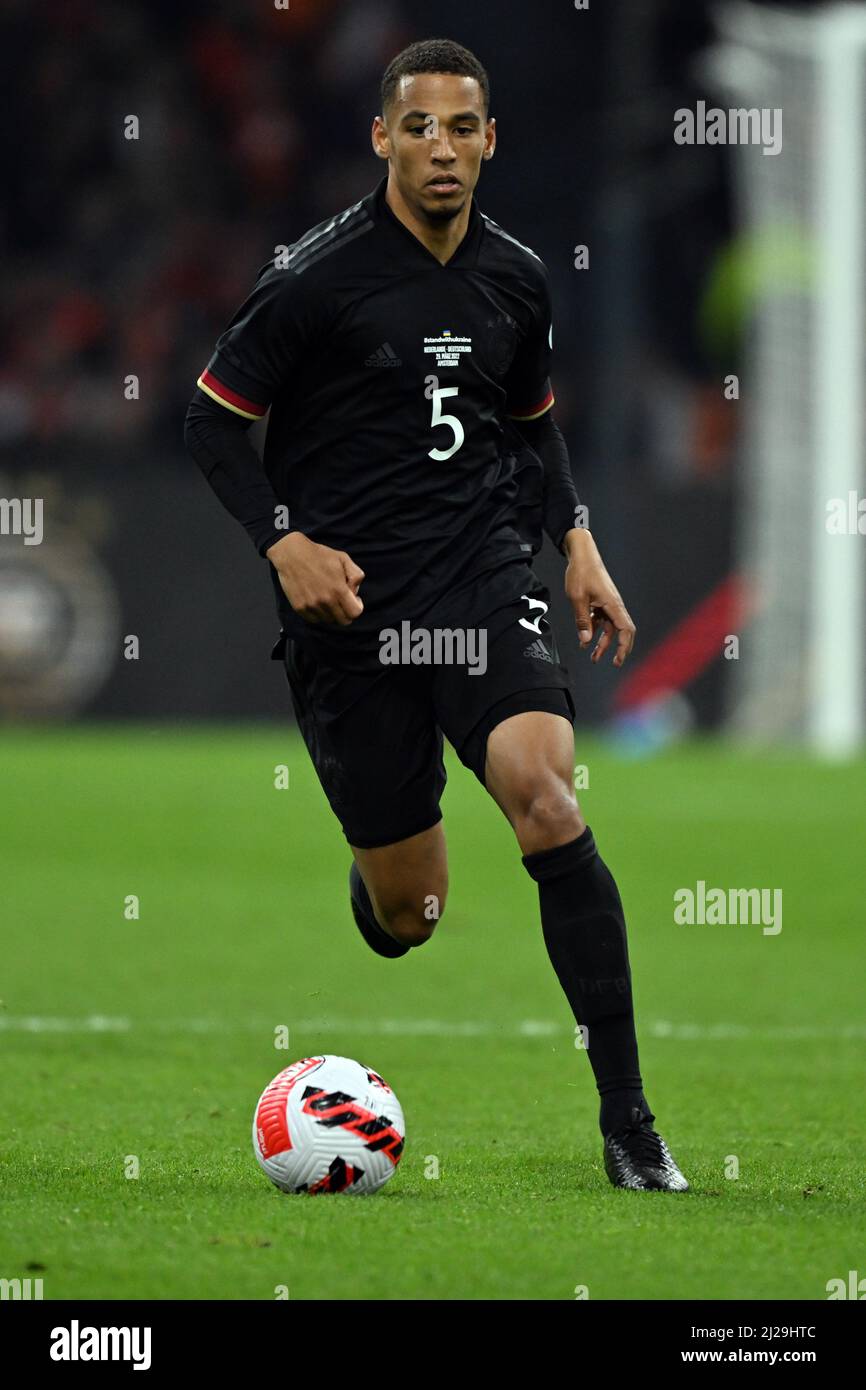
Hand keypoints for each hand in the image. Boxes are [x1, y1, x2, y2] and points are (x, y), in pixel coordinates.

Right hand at [266, 532, 363, 625]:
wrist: (292, 554)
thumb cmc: (319, 555)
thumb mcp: (344, 558)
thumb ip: (356, 575)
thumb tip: (355, 592)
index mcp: (339, 590)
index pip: (355, 613)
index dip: (357, 607)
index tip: (353, 599)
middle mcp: (325, 601)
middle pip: (343, 621)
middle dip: (346, 612)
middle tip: (341, 601)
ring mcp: (311, 606)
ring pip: (328, 620)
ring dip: (331, 612)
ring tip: (327, 598)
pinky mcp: (299, 607)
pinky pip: (314, 619)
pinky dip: (317, 613)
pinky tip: (316, 601)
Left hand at [562, 528, 635, 666]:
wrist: (581, 554)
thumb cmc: (580, 572)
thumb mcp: (577, 598)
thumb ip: (582, 620)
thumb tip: (586, 639)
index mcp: (613, 604)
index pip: (626, 630)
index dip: (624, 646)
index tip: (618, 660)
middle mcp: (614, 605)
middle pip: (622, 631)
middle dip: (618, 648)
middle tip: (614, 663)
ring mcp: (608, 604)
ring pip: (610, 628)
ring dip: (603, 643)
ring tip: (593, 657)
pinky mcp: (601, 602)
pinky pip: (601, 620)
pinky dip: (595, 631)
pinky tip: (584, 640)